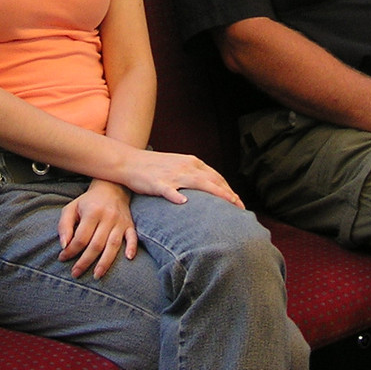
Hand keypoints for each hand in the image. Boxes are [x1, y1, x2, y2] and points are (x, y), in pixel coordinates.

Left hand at [57, 180, 137, 278]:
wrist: (111, 187)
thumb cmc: (88, 202)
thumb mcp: (71, 208)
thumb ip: (64, 226)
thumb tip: (64, 245)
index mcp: (92, 213)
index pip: (81, 238)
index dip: (71, 250)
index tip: (62, 258)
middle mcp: (107, 217)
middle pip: (96, 245)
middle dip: (84, 262)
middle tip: (75, 273)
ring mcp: (120, 222)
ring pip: (113, 245)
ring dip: (105, 262)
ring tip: (96, 275)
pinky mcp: (129, 225)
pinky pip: (133, 237)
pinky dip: (132, 247)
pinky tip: (128, 258)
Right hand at [122, 149, 243, 208]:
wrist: (130, 162)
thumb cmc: (155, 167)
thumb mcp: (178, 166)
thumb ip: (193, 175)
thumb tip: (209, 188)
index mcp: (192, 162)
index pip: (216, 176)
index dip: (229, 189)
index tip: (238, 202)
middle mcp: (185, 166)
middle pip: (212, 180)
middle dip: (228, 194)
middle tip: (240, 207)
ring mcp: (172, 174)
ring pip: (198, 183)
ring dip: (215, 193)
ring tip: (228, 203)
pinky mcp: (157, 182)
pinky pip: (169, 190)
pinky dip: (177, 195)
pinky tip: (184, 202)